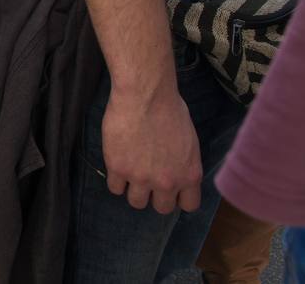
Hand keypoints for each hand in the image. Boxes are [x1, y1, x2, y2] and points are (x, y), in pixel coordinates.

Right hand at [101, 85, 201, 213]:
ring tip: (130, 172)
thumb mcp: (189, 139)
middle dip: (155, 195)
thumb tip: (175, 166)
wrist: (144, 96)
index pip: (189, 205)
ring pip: (136, 202)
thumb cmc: (168, 108)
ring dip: (133, 189)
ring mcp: (141, 178)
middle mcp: (167, 182)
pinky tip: (117, 163)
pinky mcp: (118, 169)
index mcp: (190, 174)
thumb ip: (183, 161)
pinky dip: (115, 179)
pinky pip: (114, 187)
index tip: (171, 188)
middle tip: (148, 178)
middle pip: (162, 208)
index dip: (179, 197)